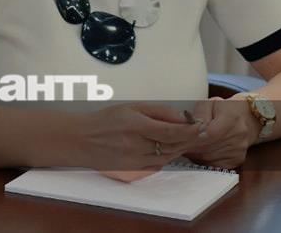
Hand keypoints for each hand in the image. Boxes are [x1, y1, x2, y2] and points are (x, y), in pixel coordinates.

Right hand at [71, 102, 204, 180]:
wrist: (81, 140)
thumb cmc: (106, 121)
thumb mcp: (132, 107)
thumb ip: (159, 111)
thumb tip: (182, 116)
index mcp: (136, 127)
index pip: (171, 132)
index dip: (189, 130)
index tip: (199, 125)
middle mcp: (136, 147)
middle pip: (172, 146)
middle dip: (187, 139)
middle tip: (197, 132)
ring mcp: (134, 163)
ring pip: (166, 158)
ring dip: (178, 149)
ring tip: (184, 139)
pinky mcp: (131, 173)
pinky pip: (156, 167)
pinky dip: (164, 158)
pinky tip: (166, 150)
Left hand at [183, 97, 259, 168]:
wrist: (247, 118)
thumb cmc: (225, 109)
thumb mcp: (210, 103)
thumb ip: (198, 114)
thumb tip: (188, 127)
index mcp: (232, 118)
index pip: (210, 133)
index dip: (193, 136)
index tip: (181, 135)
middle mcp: (238, 137)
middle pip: (207, 148)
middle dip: (189, 146)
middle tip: (176, 142)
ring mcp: (238, 151)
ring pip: (207, 158)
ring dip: (193, 154)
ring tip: (185, 146)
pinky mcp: (236, 160)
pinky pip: (213, 164)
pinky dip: (202, 159)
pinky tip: (198, 152)